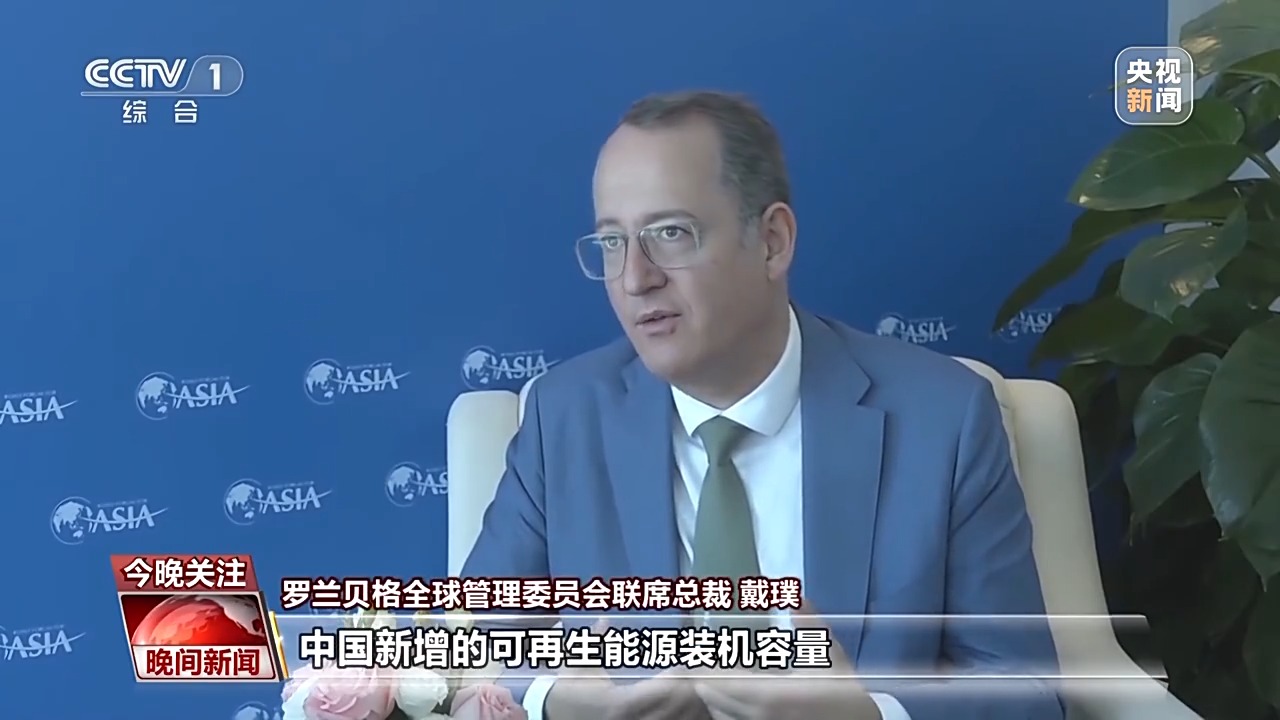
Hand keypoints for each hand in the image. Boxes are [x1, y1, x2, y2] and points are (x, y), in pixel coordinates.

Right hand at [544, 620, 710, 719]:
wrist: (555, 716)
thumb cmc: (568, 690)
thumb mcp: (577, 664)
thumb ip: (592, 642)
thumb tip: (604, 620)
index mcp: (620, 703)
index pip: (664, 690)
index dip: (679, 675)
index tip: (684, 661)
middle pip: (680, 707)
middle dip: (692, 689)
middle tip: (698, 671)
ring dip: (693, 705)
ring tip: (697, 687)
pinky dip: (685, 716)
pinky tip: (688, 705)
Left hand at [693, 601, 880, 719]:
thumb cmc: (843, 689)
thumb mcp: (830, 653)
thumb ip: (808, 624)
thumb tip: (796, 595)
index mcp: (773, 694)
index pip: (720, 682)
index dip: (704, 667)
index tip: (697, 652)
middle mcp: (761, 716)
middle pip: (712, 699)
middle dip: (704, 679)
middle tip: (700, 660)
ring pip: (719, 714)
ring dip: (712, 697)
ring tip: (713, 678)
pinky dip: (724, 711)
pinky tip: (729, 698)